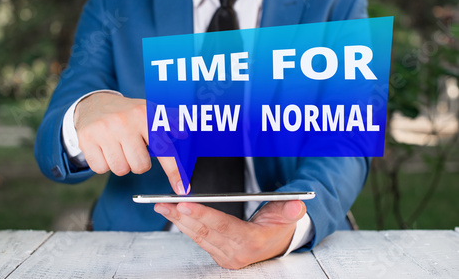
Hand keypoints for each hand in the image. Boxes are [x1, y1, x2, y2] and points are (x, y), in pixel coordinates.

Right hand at [74, 92, 185, 193]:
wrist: (95, 103)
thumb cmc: (129, 113)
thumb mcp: (151, 112)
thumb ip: (171, 124)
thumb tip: (186, 135)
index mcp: (145, 115)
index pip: (164, 148)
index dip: (175, 171)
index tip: (182, 189)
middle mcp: (125, 121)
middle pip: (140, 166)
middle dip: (139, 163)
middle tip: (134, 149)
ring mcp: (104, 130)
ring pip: (120, 170)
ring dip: (122, 164)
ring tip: (119, 148)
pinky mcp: (86, 138)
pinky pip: (100, 169)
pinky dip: (104, 164)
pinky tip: (105, 149)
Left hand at [154, 200, 305, 268]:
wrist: (277, 243)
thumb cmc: (280, 226)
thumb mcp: (289, 217)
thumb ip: (291, 211)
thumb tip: (297, 205)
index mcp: (252, 242)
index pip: (223, 226)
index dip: (203, 215)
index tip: (185, 204)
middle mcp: (235, 252)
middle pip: (204, 232)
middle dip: (182, 216)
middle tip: (164, 203)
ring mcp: (225, 255)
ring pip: (197, 236)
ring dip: (178, 220)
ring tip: (162, 206)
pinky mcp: (217, 252)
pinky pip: (198, 238)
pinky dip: (184, 225)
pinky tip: (173, 214)